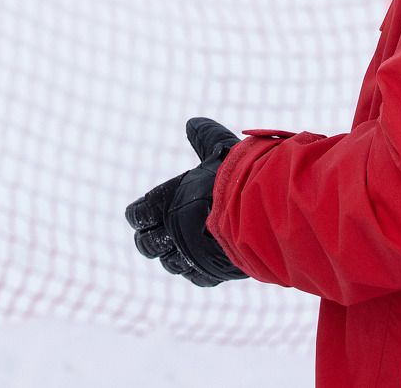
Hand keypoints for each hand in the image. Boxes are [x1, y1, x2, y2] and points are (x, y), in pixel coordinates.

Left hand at [126, 117, 246, 286]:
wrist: (262, 212)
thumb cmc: (239, 177)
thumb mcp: (220, 149)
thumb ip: (205, 138)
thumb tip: (192, 122)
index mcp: (167, 202)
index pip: (138, 214)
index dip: (139, 215)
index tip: (141, 215)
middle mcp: (173, 231)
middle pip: (147, 245)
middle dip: (150, 240)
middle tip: (158, 235)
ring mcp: (190, 255)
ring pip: (170, 263)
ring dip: (174, 257)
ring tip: (183, 248)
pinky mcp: (210, 272)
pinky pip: (196, 277)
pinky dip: (197, 271)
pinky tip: (203, 262)